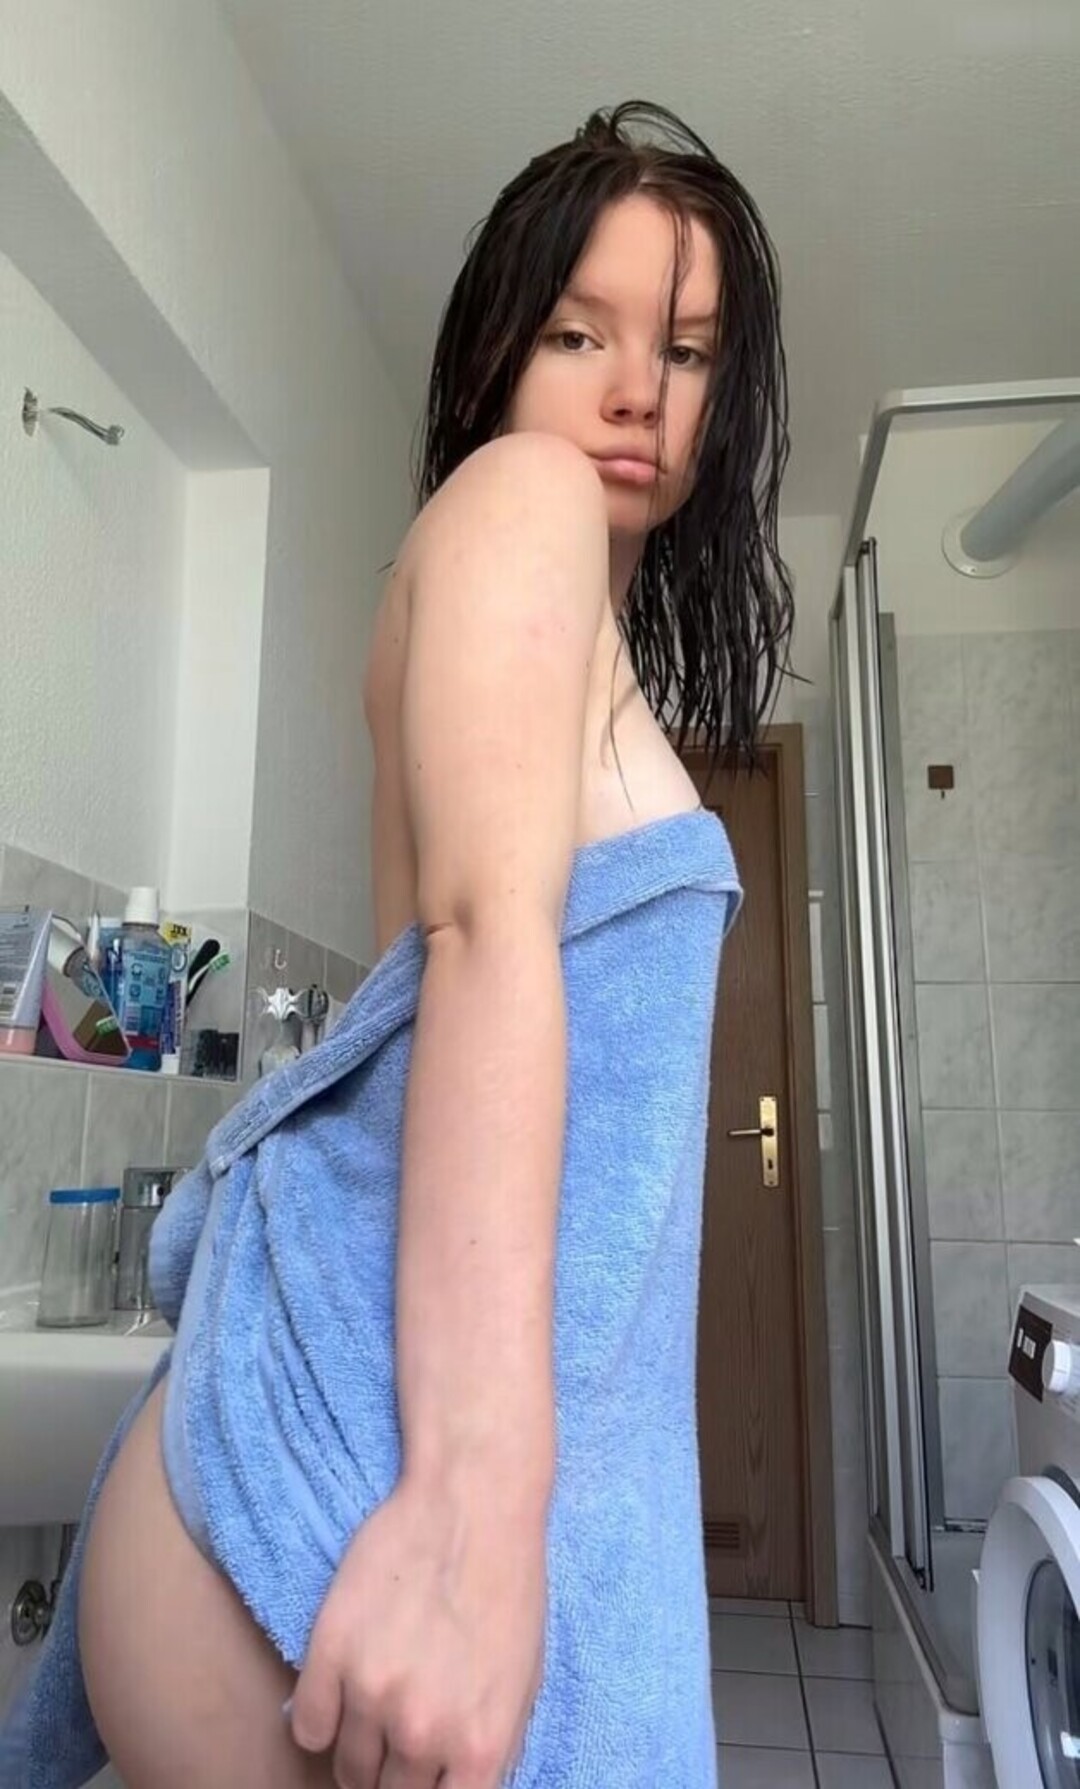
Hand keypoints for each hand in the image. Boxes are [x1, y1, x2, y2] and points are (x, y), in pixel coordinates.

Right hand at [289, 1470, 546, 1787]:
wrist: (473, 1503)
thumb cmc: (509, 1585)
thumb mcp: (524, 1680)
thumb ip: (490, 1746)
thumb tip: (459, 1784)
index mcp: (480, 1745)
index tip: (422, 1782)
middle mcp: (423, 1732)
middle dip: (397, 1779)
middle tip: (398, 1748)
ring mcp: (372, 1694)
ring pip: (347, 1768)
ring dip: (359, 1753)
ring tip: (372, 1718)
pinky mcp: (331, 1653)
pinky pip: (308, 1726)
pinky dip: (320, 1720)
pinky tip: (340, 1695)